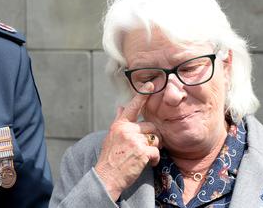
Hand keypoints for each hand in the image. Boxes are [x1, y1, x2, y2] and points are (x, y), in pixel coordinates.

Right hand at [94, 84, 160, 200]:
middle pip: (150, 127)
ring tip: (145, 157)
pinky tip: (148, 164)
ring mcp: (134, 140)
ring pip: (155, 139)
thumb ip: (118, 121)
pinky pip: (156, 152)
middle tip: (149, 147)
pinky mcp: (141, 152)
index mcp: (119, 125)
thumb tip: (119, 107)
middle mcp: (126, 130)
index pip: (132, 107)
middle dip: (153, 137)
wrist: (107, 177)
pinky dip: (154, 160)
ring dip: (154, 149)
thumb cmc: (109, 158)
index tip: (151, 85)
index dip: (142, 96)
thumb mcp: (110, 136)